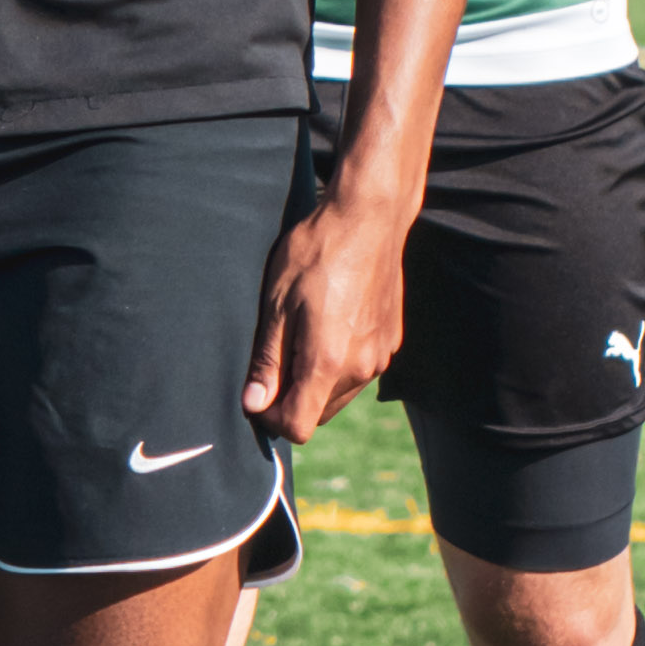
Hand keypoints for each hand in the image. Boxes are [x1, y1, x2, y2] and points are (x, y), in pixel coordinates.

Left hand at [242, 177, 403, 443]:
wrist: (369, 219)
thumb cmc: (317, 253)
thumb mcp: (277, 304)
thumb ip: (267, 361)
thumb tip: (253, 404)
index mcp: (327, 362)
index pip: (297, 426)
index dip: (270, 418)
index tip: (257, 392)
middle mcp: (360, 369)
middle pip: (318, 414)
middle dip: (292, 399)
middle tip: (277, 353)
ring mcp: (380, 357)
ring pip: (339, 395)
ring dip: (316, 382)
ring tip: (303, 333)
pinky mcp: (391, 343)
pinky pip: (358, 373)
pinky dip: (339, 364)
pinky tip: (330, 324)